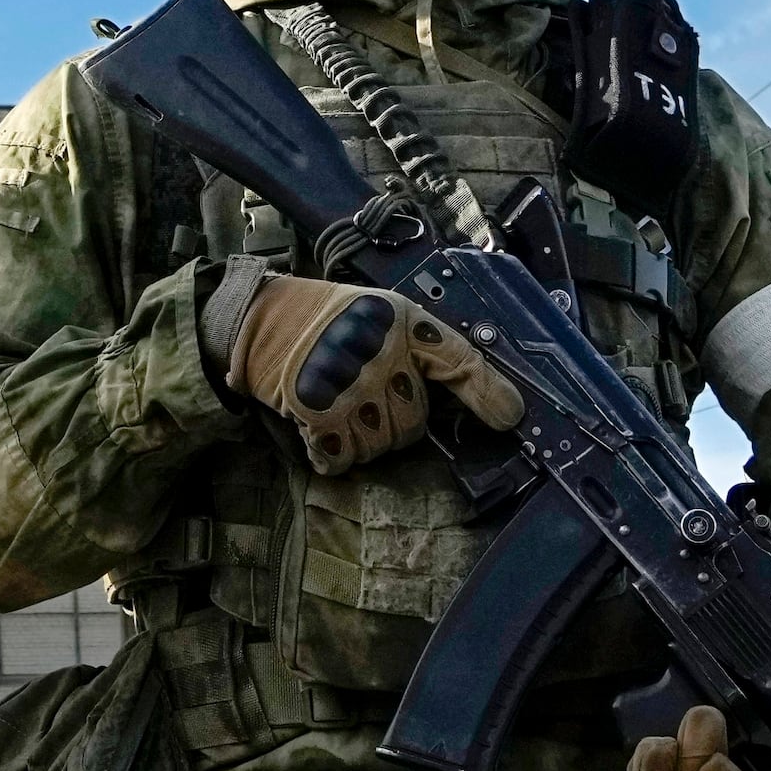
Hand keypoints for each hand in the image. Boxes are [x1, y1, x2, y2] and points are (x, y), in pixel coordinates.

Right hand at [210, 271, 530, 474]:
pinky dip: (336, 454)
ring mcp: (349, 386)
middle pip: (416, 422)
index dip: (489, 392)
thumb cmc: (325, 318)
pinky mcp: (317, 412)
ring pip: (382, 445)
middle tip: (371, 398)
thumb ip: (423, 347)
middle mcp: (380, 353)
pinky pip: (346, 457)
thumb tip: (482, 394)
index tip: (511, 417)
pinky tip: (324, 428)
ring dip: (366, 438)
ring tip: (343, 407)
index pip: (458, 358)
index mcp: (401, 322)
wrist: (259, 320)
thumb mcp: (381, 313)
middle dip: (398, 420)